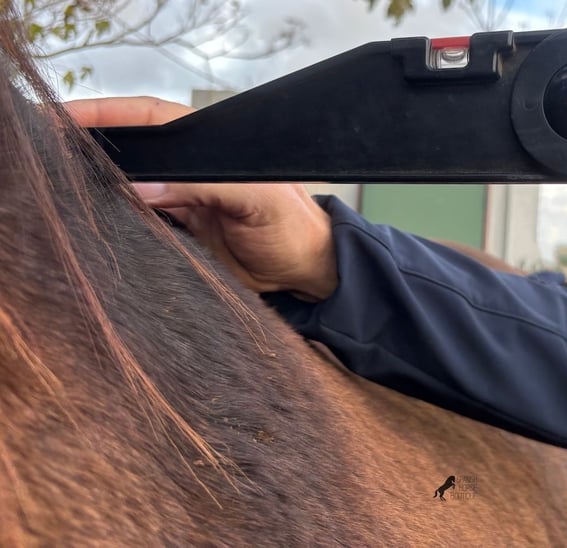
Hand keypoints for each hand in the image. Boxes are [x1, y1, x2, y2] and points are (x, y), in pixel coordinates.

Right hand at [65, 97, 337, 300]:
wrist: (304, 273)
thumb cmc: (293, 227)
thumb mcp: (259, 200)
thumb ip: (208, 187)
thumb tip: (145, 187)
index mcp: (210, 148)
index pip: (151, 119)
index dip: (110, 116)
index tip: (68, 121)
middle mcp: (190, 172)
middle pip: (133, 154)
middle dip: (96, 155)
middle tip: (60, 164)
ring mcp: (181, 203)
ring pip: (128, 190)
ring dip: (102, 193)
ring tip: (71, 195)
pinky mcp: (177, 235)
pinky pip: (137, 225)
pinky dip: (118, 226)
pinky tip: (99, 227)